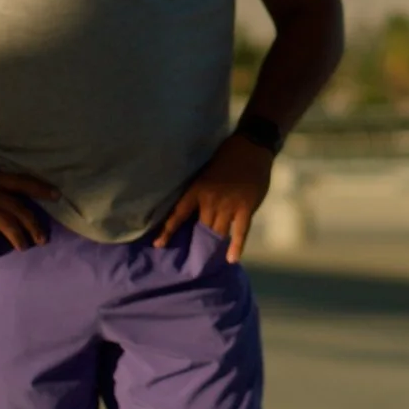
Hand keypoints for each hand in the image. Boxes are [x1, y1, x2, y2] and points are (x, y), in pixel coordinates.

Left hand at [152, 134, 275, 261]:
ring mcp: (229, 205)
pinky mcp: (245, 208)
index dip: (168, 231)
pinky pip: (240, 231)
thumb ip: (200, 193)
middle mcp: (210, 200)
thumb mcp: (205, 174)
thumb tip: (193, 212)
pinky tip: (232, 259)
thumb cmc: (226, 158)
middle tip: (192, 259)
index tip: (158, 246)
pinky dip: (237, 246)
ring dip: (214, 246)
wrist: (250, 147)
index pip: (178, 214)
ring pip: (218, 232)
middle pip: (201, 228)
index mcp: (197, 190)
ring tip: (209, 261)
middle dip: (197, 242)